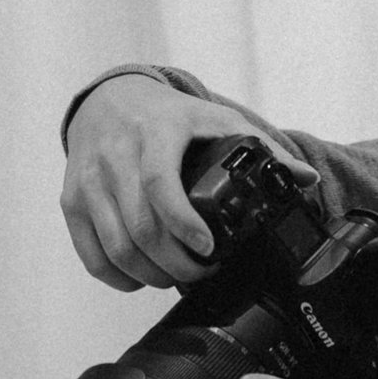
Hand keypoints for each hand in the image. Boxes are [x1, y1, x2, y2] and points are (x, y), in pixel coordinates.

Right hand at [61, 69, 320, 291]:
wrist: (108, 101)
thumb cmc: (165, 116)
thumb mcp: (214, 120)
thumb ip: (261, 148)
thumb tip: (306, 178)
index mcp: (153, 133)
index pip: (160, 185)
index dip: (184, 225)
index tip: (208, 249)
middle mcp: (115, 157)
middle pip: (140, 229)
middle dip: (176, 264)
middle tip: (202, 273)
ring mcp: (89, 181)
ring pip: (116, 248)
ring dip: (151, 275)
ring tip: (176, 277)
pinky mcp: (71, 201)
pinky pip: (91, 255)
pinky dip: (119, 277)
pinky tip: (142, 278)